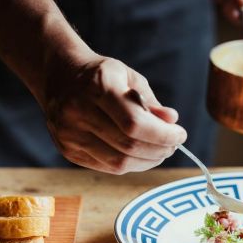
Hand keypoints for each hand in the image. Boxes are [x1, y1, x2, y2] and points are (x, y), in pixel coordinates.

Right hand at [40, 54, 187, 174]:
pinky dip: (130, 165)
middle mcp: (78, 111)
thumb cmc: (102, 76)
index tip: (180, 134)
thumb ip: (150, 101)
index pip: (134, 122)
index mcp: (97, 87)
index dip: (162, 134)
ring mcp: (69, 134)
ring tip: (161, 152)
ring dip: (147, 161)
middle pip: (128, 145)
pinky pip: (106, 166)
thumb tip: (172, 121)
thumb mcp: (129, 77)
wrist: (61, 77)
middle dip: (159, 149)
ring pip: (118, 162)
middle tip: (174, 145)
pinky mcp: (67, 150)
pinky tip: (142, 156)